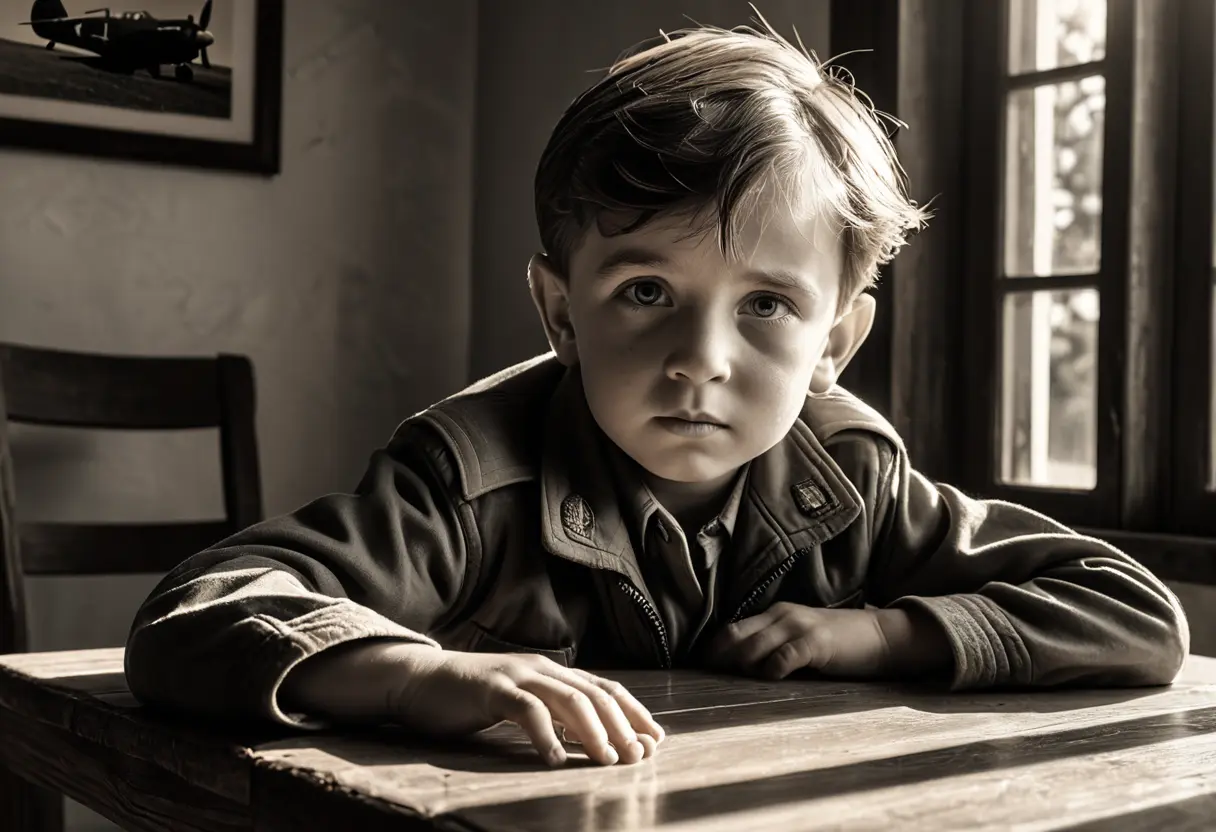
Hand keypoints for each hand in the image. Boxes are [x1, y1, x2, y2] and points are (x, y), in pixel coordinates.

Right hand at [386, 646, 664, 766]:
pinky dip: (544, 735)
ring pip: (568, 699)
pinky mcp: (492, 689)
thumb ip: (553, 714)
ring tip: (608, 759)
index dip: (633, 712)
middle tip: (639, 755)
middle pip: (594, 694)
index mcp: (553, 672)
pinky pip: (526, 710)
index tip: (656, 739)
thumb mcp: (522, 703)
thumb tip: (592, 740)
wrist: (421, 680)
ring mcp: (517, 676)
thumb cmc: (473, 698)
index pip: (604, 688)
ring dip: (593, 730)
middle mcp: (542, 669)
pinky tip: (554, 759)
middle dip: (622, 725)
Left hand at [705, 602, 894, 679]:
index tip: (701, 672)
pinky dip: (772, 669)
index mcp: (774, 614)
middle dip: (719, 660)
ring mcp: (799, 626)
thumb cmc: (838, 645)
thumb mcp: (799, 641)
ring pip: (754, 644)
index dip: (714, 651)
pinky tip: (771, 679)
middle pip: (735, 635)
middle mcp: (782, 615)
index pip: (732, 629)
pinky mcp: (817, 642)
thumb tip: (740, 673)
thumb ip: (773, 649)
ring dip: (741, 666)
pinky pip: (785, 655)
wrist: (880, 636)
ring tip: (734, 685)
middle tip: (708, 682)